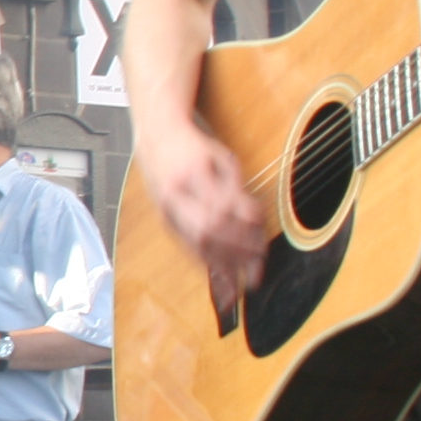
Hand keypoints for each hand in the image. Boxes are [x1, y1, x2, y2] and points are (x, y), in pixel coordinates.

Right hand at [137, 124, 269, 308]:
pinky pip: (188, 248)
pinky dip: (208, 264)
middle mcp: (175, 195)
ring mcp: (167, 211)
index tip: (264, 242)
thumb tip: (255, 222)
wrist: (157, 140)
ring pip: (196, 244)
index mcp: (191, 174)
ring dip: (224, 265)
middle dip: (236, 252)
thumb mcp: (221, 158)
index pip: (221, 208)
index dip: (245, 229)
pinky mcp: (166, 222)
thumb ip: (236, 190)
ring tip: (246, 280)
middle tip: (259, 265)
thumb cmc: (195, 148)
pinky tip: (223, 278)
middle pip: (207, 231)